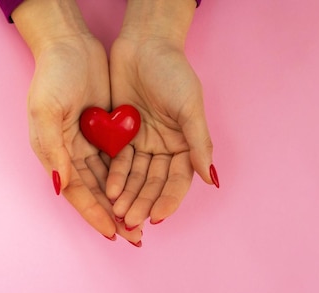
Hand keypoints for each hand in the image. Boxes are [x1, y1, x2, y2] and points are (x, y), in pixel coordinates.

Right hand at [13, 0, 141, 243]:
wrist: (70, 45)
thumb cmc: (52, 76)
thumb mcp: (45, 111)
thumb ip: (52, 149)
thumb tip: (59, 185)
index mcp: (55, 154)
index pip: (77, 193)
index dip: (94, 215)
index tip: (113, 233)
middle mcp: (72, 154)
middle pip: (96, 193)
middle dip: (115, 216)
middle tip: (135, 236)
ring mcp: (91, 143)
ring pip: (111, 181)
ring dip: (125, 201)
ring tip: (144, 221)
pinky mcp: (106, 131)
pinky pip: (121, 160)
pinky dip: (131, 178)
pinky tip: (146, 190)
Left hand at [106, 0, 217, 229]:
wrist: (144, 44)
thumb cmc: (173, 72)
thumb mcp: (189, 106)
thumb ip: (199, 142)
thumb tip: (210, 178)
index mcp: (185, 145)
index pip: (177, 180)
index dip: (168, 199)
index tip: (158, 218)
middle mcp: (164, 148)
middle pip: (154, 183)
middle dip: (143, 203)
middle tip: (130, 221)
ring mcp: (142, 143)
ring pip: (135, 177)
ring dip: (127, 196)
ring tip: (118, 213)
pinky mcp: (121, 135)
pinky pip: (117, 161)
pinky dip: (114, 176)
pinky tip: (108, 190)